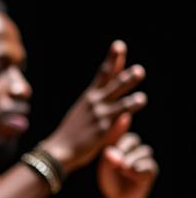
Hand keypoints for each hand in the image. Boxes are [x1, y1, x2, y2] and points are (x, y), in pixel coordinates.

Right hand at [43, 41, 146, 174]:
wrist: (58, 152)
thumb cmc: (71, 137)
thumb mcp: (84, 116)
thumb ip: (105, 110)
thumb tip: (125, 113)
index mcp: (89, 97)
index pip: (103, 74)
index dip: (112, 59)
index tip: (119, 45)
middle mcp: (94, 101)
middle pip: (113, 81)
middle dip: (126, 73)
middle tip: (138, 69)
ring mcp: (99, 113)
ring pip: (120, 97)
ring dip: (131, 88)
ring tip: (139, 80)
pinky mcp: (103, 127)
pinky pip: (120, 113)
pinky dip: (130, 105)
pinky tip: (140, 100)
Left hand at [97, 131, 157, 197]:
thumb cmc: (110, 179)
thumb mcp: (105, 165)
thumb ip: (109, 154)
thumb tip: (114, 143)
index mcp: (124, 146)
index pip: (123, 134)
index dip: (120, 131)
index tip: (123, 121)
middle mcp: (136, 150)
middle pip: (133, 140)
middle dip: (123, 148)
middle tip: (114, 160)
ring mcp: (145, 160)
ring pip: (143, 151)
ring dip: (130, 160)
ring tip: (121, 169)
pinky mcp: (151, 171)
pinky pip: (148, 165)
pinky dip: (137, 169)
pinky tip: (129, 173)